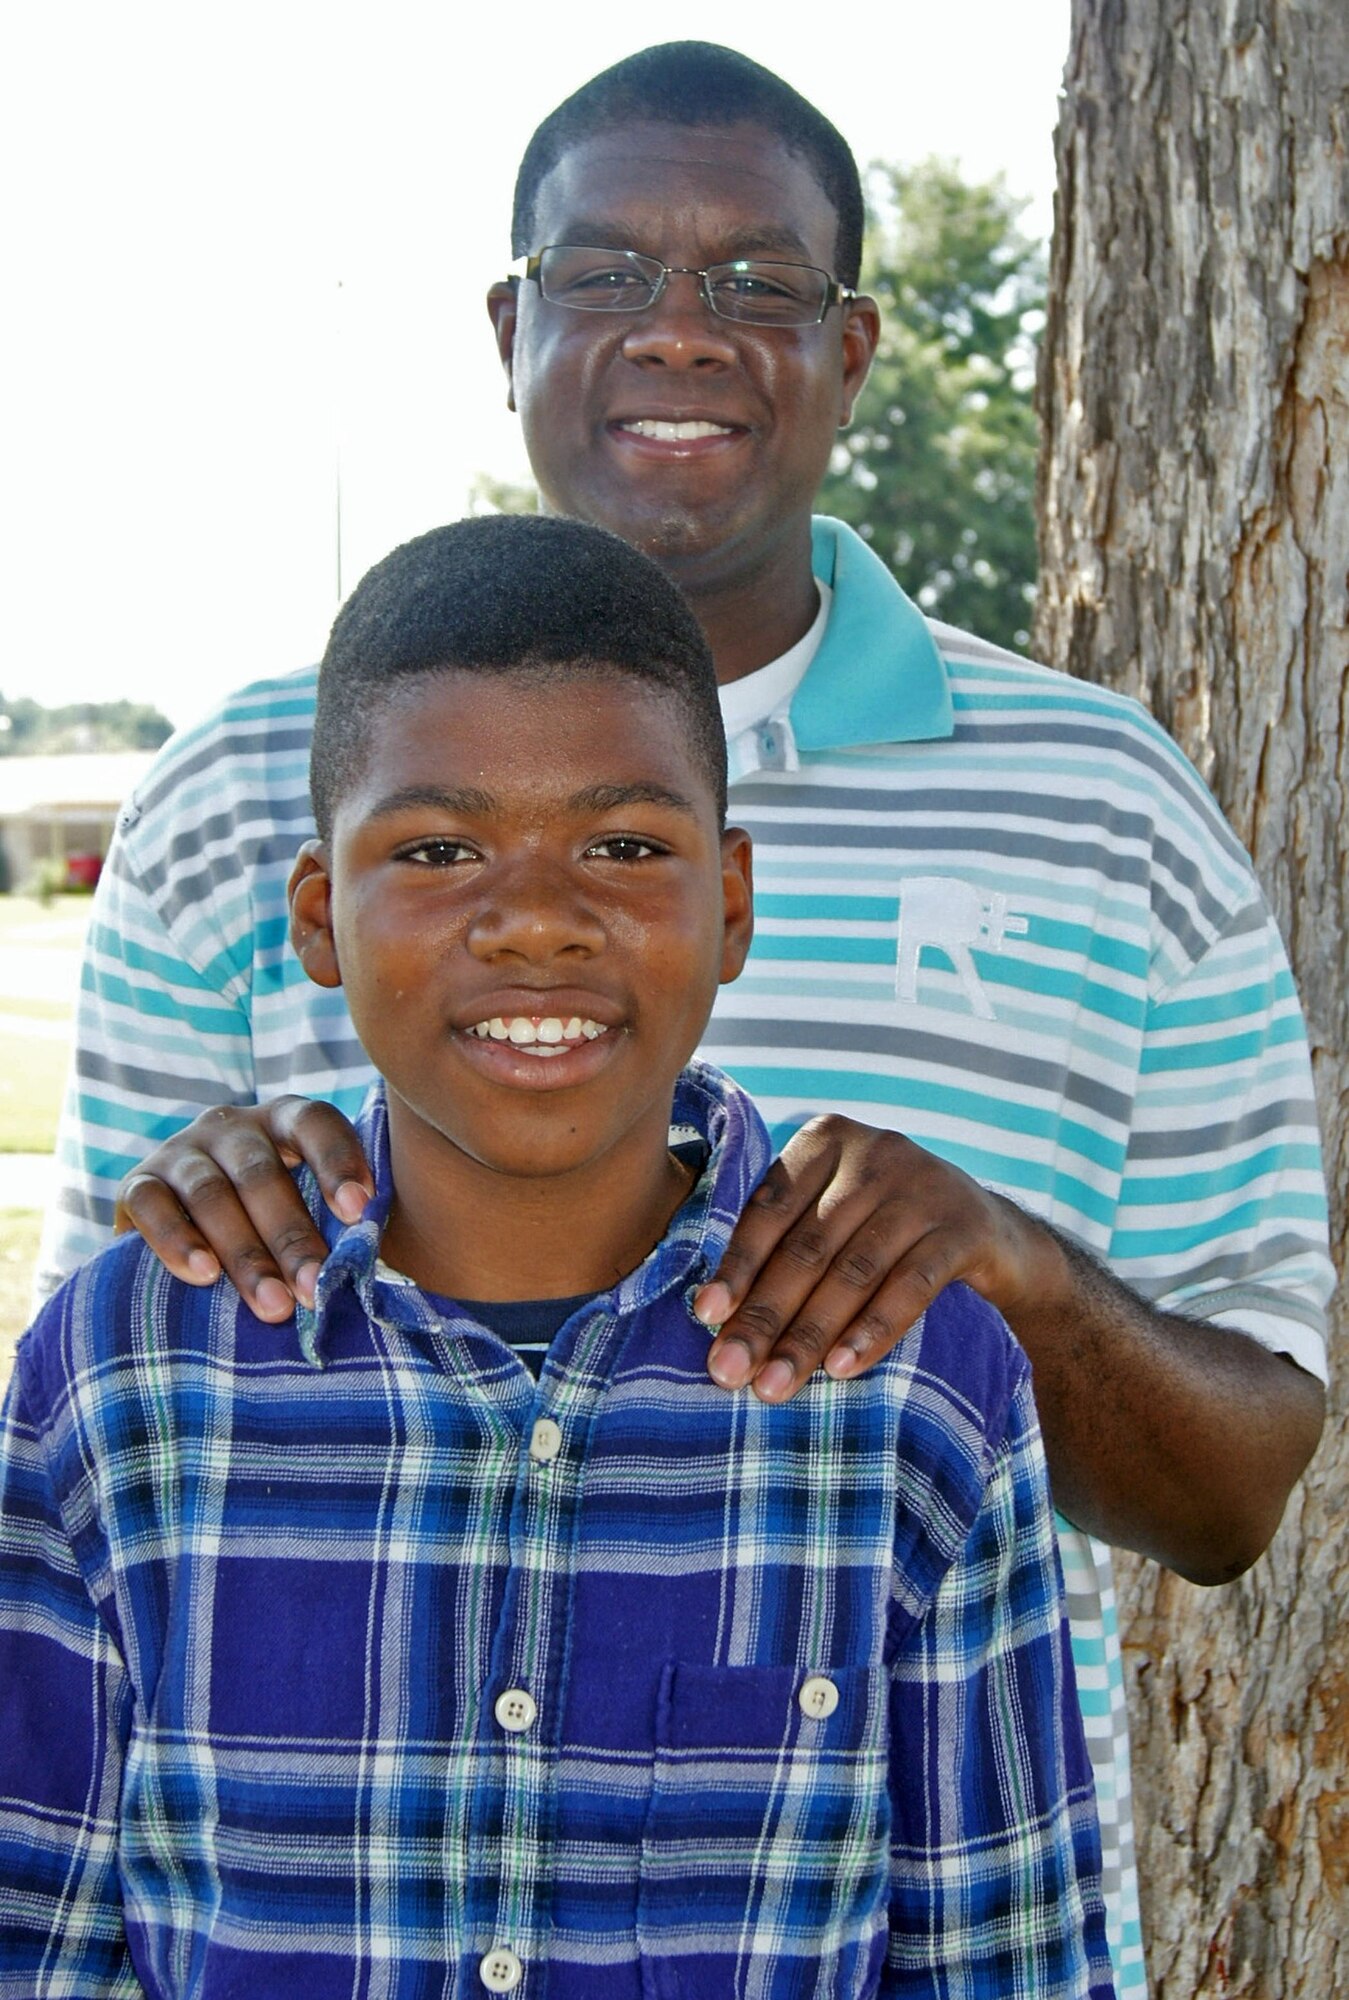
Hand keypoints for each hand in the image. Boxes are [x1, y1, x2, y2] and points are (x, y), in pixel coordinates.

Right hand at [114, 1099, 375, 1318]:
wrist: (184, 1233)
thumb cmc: (271, 1225)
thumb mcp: (306, 1208)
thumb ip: (334, 1225)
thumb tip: (370, 1271)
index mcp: (284, 1121)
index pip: (314, 1123)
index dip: (338, 1161)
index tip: (359, 1209)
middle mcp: (232, 1127)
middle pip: (261, 1173)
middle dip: (291, 1236)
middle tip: (314, 1289)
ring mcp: (181, 1151)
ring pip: (211, 1194)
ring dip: (244, 1253)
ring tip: (272, 1305)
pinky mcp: (137, 1183)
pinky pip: (151, 1206)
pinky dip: (176, 1240)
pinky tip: (203, 1275)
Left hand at [692, 1115, 1056, 1401]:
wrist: (994, 1233)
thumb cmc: (884, 1230)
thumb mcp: (835, 1214)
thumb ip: (786, 1241)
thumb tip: (714, 1313)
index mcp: (827, 1139)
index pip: (770, 1208)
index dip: (737, 1265)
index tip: (706, 1316)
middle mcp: (875, 1153)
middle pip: (808, 1246)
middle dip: (765, 1315)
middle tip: (730, 1370)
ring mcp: (925, 1186)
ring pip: (854, 1271)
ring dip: (809, 1335)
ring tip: (775, 1385)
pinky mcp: (965, 1228)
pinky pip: (911, 1286)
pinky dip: (872, 1330)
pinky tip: (841, 1368)